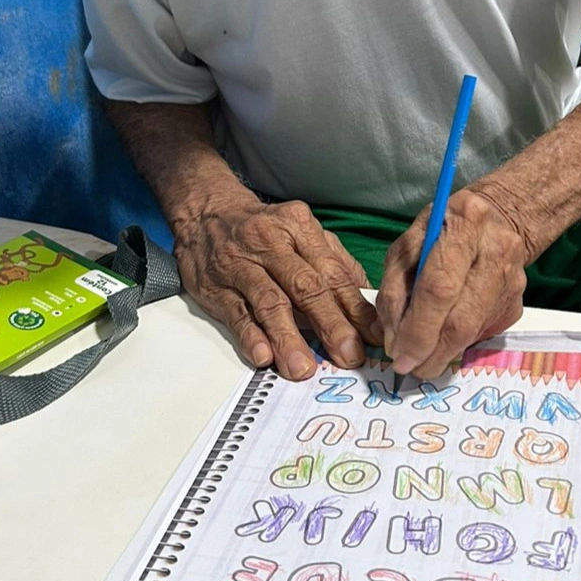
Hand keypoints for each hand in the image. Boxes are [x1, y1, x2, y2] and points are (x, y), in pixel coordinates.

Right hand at [173, 198, 381, 380]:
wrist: (205, 212)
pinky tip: (263, 355)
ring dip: (288, 338)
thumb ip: (335, 262)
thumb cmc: (262, 228)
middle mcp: (271, 243)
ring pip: (269, 302)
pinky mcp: (214, 286)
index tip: (375, 336)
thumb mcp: (301, 231)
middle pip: (305, 287)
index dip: (356, 307)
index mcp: (299, 227)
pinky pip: (235, 312)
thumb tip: (367, 299)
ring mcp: (240, 264)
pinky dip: (250, 335)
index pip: (333, 273)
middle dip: (330, 324)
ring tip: (304, 367)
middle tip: (349, 355)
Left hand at [376, 187, 529, 380]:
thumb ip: (394, 288)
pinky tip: (444, 335)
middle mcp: (497, 250)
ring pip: (472, 333)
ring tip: (421, 360)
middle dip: (429, 352)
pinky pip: (481, 333)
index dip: (416, 329)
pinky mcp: (517, 303)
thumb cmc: (441, 230)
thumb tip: (395, 341)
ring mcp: (513, 280)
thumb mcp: (407, 244)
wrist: (497, 219)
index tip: (398, 355)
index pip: (438, 288)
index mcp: (464, 223)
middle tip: (409, 367)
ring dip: (441, 353)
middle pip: (460, 319)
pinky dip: (457, 342)